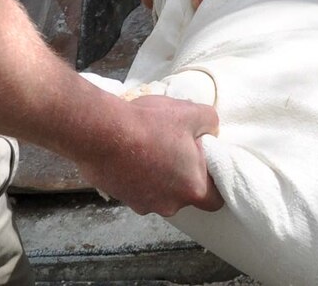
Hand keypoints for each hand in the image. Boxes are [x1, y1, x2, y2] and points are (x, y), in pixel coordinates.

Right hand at [82, 93, 222, 215]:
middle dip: (183, 175)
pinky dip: (138, 176)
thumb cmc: (151, 125)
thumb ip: (210, 123)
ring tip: (151, 147)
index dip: (215, 184)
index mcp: (192, 189)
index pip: (214, 201)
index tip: (208, 167)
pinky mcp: (121, 198)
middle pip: (184, 195)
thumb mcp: (192, 112)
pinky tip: (132, 153)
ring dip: (159, 175)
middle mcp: (169, 205)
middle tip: (177, 148)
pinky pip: (138, 188)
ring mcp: (142, 204)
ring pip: (160, 192)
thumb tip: (210, 130)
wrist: (102, 133)